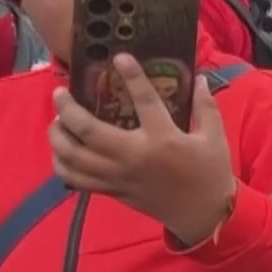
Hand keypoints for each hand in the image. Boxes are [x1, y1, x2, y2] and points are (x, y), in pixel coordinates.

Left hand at [50, 54, 237, 244]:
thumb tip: (200, 78)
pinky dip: (62, 165)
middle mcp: (135, 156)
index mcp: (163, 139)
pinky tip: (61, 152)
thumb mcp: (214, 136)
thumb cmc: (210, 172)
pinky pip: (77, 180)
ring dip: (58, 137)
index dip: (131, 76)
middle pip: (88, 131)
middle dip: (68, 109)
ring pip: (74, 157)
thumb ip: (205, 105)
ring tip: (57, 121)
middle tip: (60, 93)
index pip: (144, 100)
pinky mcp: (113, 191)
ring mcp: (120, 176)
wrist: (204, 214)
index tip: (119, 57)